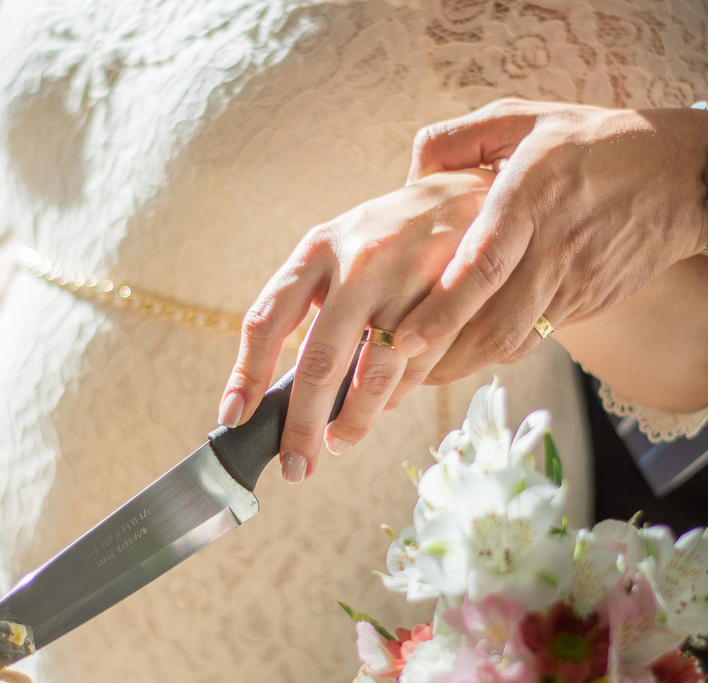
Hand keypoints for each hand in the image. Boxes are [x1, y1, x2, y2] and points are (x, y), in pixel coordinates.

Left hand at [218, 169, 494, 481]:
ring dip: (356, 419)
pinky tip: (389, 401)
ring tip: (340, 441)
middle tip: (294, 465)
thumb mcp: (342, 252)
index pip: (267, 317)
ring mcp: (405, 278)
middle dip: (303, 424)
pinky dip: (400, 394)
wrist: (472, 194)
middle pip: (319, 360)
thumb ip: (313, 306)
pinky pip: (419, 364)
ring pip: (373, 372)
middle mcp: (356, 261)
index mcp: (317, 249)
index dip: (247, 372)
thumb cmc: (395, 235)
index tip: (234, 415)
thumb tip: (283, 387)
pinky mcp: (450, 295)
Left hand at [394, 99, 707, 382]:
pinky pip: (535, 338)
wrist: (686, 175)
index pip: (487, 262)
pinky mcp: (589, 302)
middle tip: (393, 372)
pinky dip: (494, 353)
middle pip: (496, 321)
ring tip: (416, 376)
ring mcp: (576, 280)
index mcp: (533, 191)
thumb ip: (458, 139)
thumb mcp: (526, 117)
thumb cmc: (593, 140)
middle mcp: (555, 242)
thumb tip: (409, 179)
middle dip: (442, 355)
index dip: (446, 306)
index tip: (406, 338)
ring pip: (514, 340)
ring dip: (463, 364)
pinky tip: (460, 357)